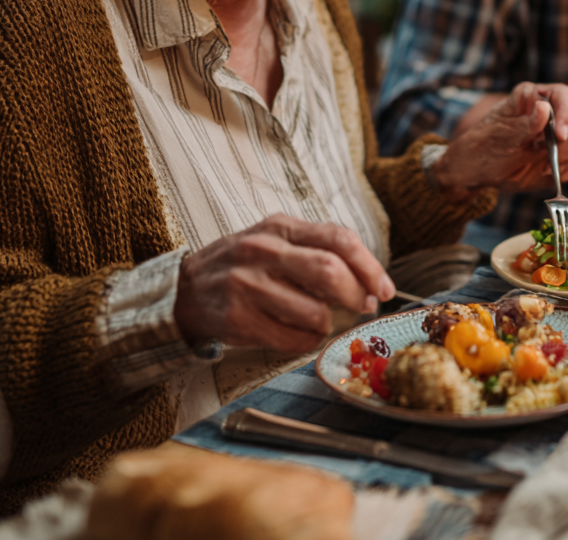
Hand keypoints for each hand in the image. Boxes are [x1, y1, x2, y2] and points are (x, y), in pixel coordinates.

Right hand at [174, 215, 394, 352]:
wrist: (182, 291)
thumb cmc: (241, 266)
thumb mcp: (274, 241)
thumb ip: (315, 251)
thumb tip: (367, 282)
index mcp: (280, 227)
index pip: (339, 239)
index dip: (370, 266)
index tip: (385, 287)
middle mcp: (263, 250)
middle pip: (330, 272)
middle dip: (357, 294)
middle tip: (364, 306)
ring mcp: (248, 284)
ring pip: (314, 311)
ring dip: (331, 323)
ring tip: (325, 321)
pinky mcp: (237, 318)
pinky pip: (291, 338)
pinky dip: (307, 340)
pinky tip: (301, 334)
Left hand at [433, 82, 567, 191]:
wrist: (478, 171)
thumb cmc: (484, 146)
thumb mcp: (501, 136)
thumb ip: (525, 125)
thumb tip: (545, 108)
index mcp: (532, 97)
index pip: (562, 94)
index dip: (567, 111)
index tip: (560, 134)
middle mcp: (550, 112)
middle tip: (549, 157)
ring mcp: (559, 134)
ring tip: (544, 166)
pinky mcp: (564, 155)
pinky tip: (552, 173)